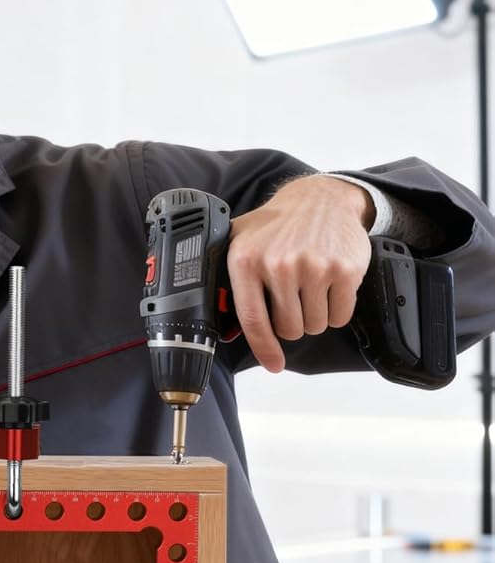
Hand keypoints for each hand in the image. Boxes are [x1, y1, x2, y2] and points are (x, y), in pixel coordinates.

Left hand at [226, 176, 373, 372]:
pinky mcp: (344, 269)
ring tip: (309, 288)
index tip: (273, 363)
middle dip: (292, 323)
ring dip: (314, 316)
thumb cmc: (277, 226)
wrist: (321, 199)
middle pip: (289, 329)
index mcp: (247, 261)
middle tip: (293, 300)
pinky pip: (340, 316)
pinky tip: (328, 287)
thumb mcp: (239, 240)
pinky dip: (336, 310)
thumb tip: (218, 321)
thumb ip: (225, 277)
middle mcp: (279, 264)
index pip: (253, 321)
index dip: (264, 349)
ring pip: (315, 325)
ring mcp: (314, 267)